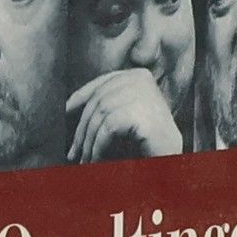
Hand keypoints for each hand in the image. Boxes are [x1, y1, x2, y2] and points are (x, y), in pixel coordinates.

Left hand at [66, 68, 185, 163]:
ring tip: (86, 160)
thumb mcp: (122, 117)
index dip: (80, 97)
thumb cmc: (147, 142)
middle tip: (73, 152)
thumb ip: (104, 106)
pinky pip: (108, 128)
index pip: (102, 83)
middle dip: (82, 129)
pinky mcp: (141, 111)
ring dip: (89, 142)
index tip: (65, 112)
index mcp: (138, 75)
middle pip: (98, 101)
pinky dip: (99, 147)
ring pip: (100, 116)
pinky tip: (96, 160)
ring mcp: (143, 93)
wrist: (171, 161)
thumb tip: (67, 105)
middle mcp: (141, 78)